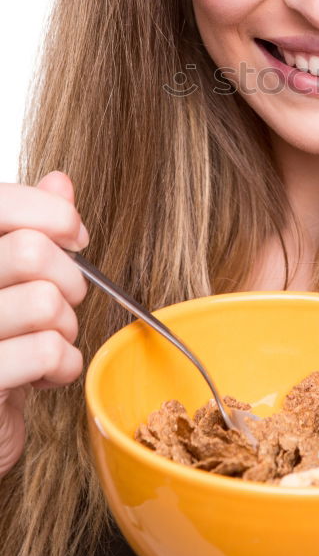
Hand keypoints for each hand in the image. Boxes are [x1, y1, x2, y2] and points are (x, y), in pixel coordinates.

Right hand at [0, 171, 88, 477]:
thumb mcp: (10, 280)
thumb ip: (28, 226)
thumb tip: (58, 181)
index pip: (2, 201)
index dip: (53, 213)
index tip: (75, 237)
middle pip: (32, 251)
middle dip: (68, 279)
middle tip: (62, 304)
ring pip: (45, 302)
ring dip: (66, 326)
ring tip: (49, 341)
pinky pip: (48, 351)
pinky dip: (65, 364)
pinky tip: (46, 374)